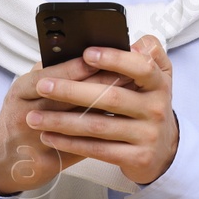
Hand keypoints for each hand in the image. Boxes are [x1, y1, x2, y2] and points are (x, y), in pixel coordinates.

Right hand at [0, 56, 125, 194]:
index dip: (81, 67)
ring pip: (77, 122)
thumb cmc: (21, 116)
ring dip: (106, 109)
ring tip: (132, 98)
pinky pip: (79, 147)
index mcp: (22, 90)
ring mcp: (35, 139)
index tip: (106, 57)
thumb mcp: (29, 89)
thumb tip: (91, 54)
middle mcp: (25, 113)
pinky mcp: (48, 161)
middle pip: (69, 97)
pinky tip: (120, 126)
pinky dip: (101, 136)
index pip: (54, 75)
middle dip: (101, 85)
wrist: (2, 158)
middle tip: (129, 74)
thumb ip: (55, 73)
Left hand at [26, 35, 177, 184]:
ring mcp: (148, 135)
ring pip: (98, 125)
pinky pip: (98, 149)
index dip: (114, 59)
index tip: (86, 54)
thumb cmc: (148, 105)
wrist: (163, 151)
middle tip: (42, 86)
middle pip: (111, 97)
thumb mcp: (157, 76)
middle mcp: (156, 108)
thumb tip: (127, 40)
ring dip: (62, 121)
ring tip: (35, 117)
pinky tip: (50, 137)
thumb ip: (146, 52)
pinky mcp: (137, 158)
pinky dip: (70, 143)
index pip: (141, 67)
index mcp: (159, 83)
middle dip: (72, 91)